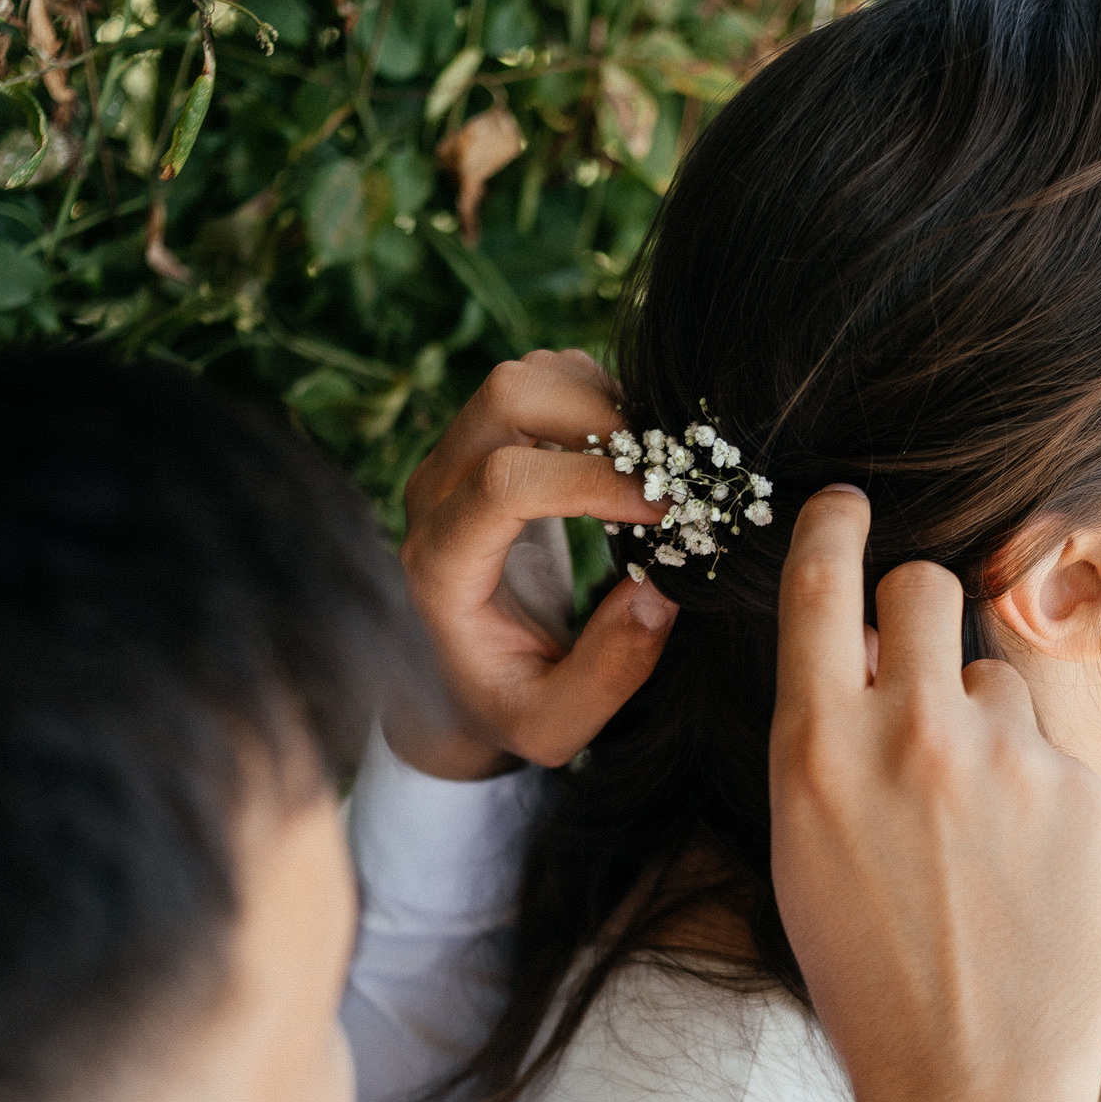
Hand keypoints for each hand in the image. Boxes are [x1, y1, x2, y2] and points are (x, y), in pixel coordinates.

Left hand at [394, 350, 675, 775]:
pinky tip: (630, 457)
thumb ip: (606, 674)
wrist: (458, 683)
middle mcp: (435, 497)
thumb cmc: (507, 706)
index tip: (665, 508)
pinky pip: (542, 381)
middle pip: (507, 396)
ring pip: (526, 376)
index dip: (591, 481)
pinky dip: (598, 397)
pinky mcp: (484, 442)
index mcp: (440, 567)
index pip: (504, 483)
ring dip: (602, 401)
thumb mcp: (554, 725)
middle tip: (665, 471)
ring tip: (652, 464)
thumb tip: (657, 593)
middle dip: (601, 417)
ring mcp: (454, 460)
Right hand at [769, 487, 1100, 1101]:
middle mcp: (909, 730)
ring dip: (988, 719)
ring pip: (998, 675)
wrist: (969, 1086)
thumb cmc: (871, 983)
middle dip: (920, 608)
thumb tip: (865, 665)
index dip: (832, 525)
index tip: (847, 504)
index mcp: (814, 748)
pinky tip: (1031, 871)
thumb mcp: (806, 854)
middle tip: (923, 667)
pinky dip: (1044, 790)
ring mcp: (1006, 756)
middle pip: (924, 586)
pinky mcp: (1086, 788)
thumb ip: (832, 746)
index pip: (818, 582)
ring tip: (981, 828)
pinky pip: (1059, 746)